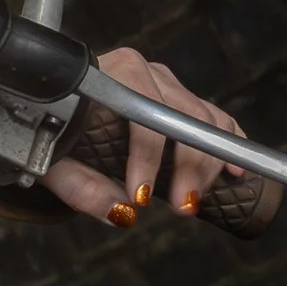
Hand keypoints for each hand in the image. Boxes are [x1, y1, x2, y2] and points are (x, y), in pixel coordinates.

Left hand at [44, 47, 248, 230]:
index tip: (141, 197)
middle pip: (182, 116)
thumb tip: (122, 214)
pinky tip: (235, 169)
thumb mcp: (54, 163)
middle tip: (182, 206)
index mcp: (109, 77)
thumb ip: (83, 190)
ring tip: (197, 198)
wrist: (52, 110)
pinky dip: (228, 141)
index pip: (141, 115)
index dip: (146, 159)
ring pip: (203, 118)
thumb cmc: (51, 133)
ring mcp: (164, 81)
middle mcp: (142, 71)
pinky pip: (214, 115)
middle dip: (188, 165)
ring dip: (209, 161)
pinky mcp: (179, 94)